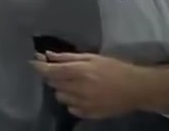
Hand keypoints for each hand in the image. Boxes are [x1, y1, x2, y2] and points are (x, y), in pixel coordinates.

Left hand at [31, 52, 147, 119]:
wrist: (136, 89)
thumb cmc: (115, 68)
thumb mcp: (92, 57)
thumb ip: (69, 57)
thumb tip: (48, 55)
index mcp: (80, 71)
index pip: (50, 71)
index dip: (38, 66)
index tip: (32, 62)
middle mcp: (79, 88)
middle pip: (53, 84)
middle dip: (53, 76)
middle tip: (60, 70)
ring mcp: (83, 103)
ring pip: (60, 97)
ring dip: (61, 89)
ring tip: (73, 83)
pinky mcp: (89, 114)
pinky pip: (71, 108)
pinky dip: (72, 101)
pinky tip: (80, 95)